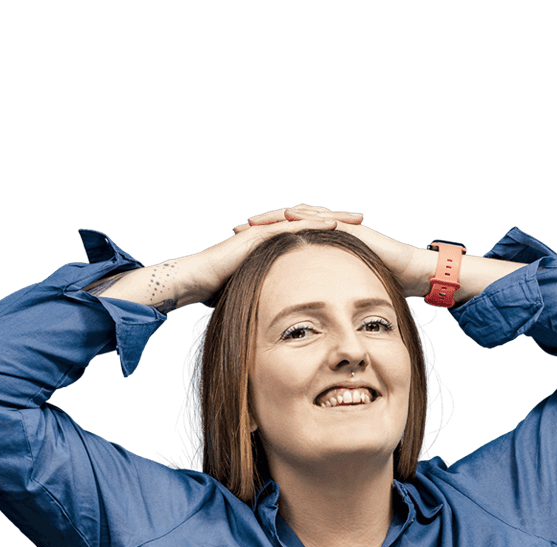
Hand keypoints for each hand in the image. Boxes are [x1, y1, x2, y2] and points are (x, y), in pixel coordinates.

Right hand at [186, 206, 356, 305]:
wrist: (194, 282)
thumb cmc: (216, 292)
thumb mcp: (252, 293)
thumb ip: (266, 297)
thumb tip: (278, 318)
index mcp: (272, 247)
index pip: (306, 236)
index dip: (329, 235)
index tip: (352, 236)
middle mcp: (270, 235)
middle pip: (310, 222)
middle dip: (337, 219)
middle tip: (362, 218)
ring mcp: (264, 232)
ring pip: (304, 220)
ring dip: (332, 217)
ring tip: (356, 218)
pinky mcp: (259, 235)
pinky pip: (290, 227)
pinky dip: (312, 224)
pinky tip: (333, 224)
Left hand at [236, 204, 432, 298]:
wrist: (407, 273)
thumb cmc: (374, 289)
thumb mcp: (337, 298)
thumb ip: (318, 304)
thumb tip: (297, 326)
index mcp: (317, 250)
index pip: (283, 242)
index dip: (261, 244)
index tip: (238, 249)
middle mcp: (325, 233)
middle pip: (286, 224)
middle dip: (262, 226)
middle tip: (238, 229)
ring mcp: (336, 226)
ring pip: (301, 215)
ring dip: (277, 217)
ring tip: (256, 221)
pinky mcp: (349, 225)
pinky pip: (324, 218)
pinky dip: (306, 216)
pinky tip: (289, 218)